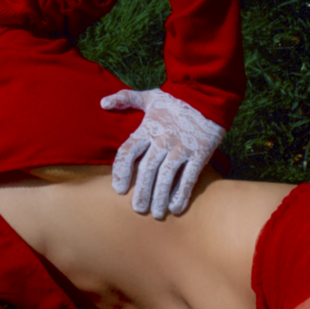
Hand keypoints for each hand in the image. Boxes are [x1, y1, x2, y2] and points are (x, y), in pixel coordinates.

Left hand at [101, 87, 225, 218]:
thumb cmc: (175, 99)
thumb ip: (125, 99)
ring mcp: (181, 147)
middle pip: (146, 169)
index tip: (119, 189)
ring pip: (166, 176)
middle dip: (141, 192)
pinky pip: (189, 177)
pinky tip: (176, 208)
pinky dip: (182, 194)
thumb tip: (103, 103)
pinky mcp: (199, 153)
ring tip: (157, 213)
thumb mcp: (149, 96)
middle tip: (138, 209)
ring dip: (160, 197)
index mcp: (147, 128)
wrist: (206, 95)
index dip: (120, 172)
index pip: (127, 152)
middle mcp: (162, 139)